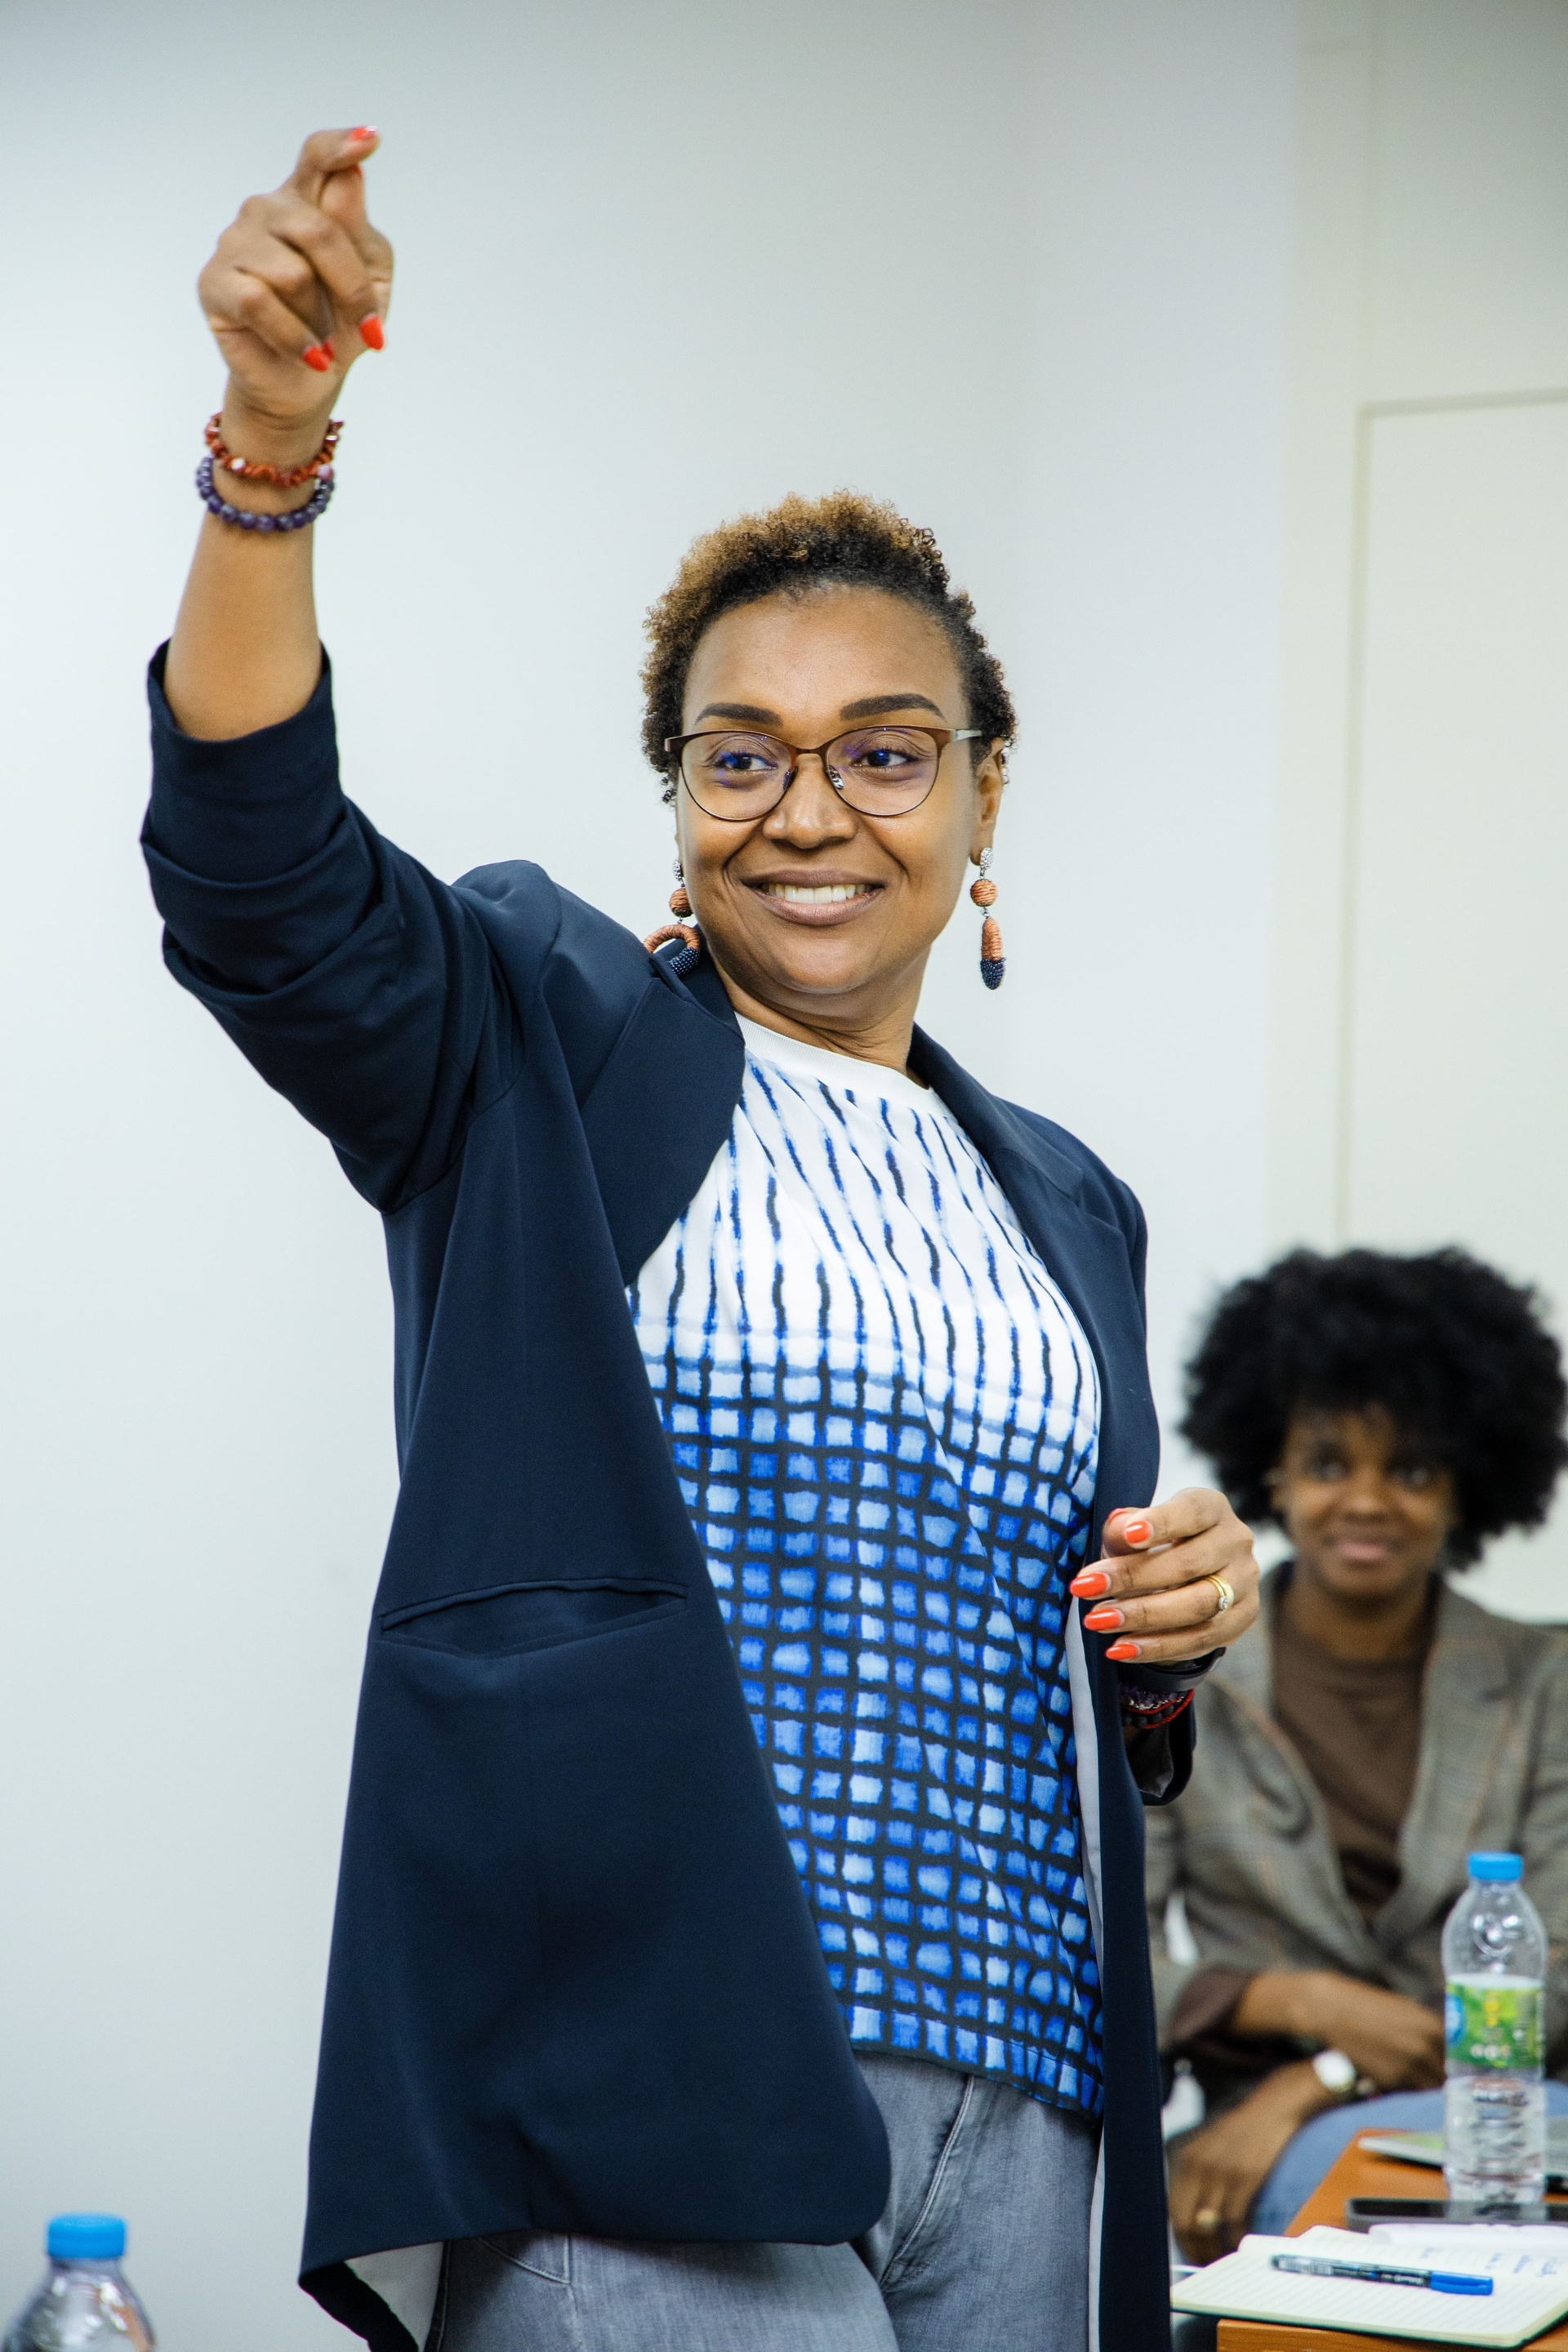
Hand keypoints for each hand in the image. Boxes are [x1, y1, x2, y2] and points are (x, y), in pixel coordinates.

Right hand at [197, 127, 393, 460]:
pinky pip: (261, 303)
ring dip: (319, 320)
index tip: (370, 140)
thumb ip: (359, 233)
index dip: (340, 146)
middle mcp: (266, 210)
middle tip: (368, 328)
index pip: (318, 159)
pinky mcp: (214, 283)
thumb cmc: (339, 325)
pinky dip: (295, 337)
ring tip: (320, 338)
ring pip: (292, 274)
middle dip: (351, 288)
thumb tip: (350, 179)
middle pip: (318, 229)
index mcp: (307, 201)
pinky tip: (312, 355)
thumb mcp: (370, 282)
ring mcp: (235, 242)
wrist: (308, 383)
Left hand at [1071, 1488, 1259, 1664]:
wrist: (1183, 1574)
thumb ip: (1123, 1528)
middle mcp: (1236, 1541)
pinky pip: (1202, 1640)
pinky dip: (1159, 1647)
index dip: (1162, 1522)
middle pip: (1190, 1563)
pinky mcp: (1242, 1619)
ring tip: (1098, 1621)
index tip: (1129, 1535)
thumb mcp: (1134, 1528)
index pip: (1192, 1511)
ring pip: (1199, 1606)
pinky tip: (1122, 1649)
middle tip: (1086, 1588)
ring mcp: (1244, 1583)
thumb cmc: (1151, 1543)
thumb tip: (1122, 1531)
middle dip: (1134, 1578)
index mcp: (1212, 1507)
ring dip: (1144, 1616)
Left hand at [1169, 2063, 1327, 2259]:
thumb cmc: (1243, 2132)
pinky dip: (1237, 2240)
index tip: (1190, 2253)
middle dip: (1195, 2248)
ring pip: (1209, 2227)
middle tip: (1208, 2262)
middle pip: (1186, 2222)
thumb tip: (1195, 2220)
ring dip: (1216, 2249)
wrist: (1272, 2109)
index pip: (1172, 2209)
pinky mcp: (1244, 2179)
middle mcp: (1197, 2167)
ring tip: (1223, 2258)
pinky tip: (1241, 2244)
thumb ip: (1198, 2178)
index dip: (1181, 2237)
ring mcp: (1220, 2173)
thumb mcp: (1210, 2149)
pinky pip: (1235, 2223)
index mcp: (1185, 2159)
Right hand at [1235, 1970, 1445, 2090]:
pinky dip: (1404, 2089)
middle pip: (1445, 2076)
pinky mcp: (1390, 2080)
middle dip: (1439, 2078)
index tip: (1452, 2070)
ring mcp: (1409, 2066)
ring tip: (1410, 2079)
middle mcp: (1427, 2048)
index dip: (1454, 2065)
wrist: (1332, 2009)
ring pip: (1428, 2088)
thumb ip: (1427, 2029)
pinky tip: (1392, 2077)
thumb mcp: (1405, 2010)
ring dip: (1423, 2086)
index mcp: (1434, 2027)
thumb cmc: (1367, 2005)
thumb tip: (1443, 2048)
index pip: (1457, 2057)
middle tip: (1430, 2077)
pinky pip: (1407, 2091)